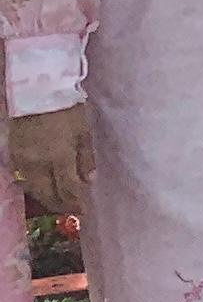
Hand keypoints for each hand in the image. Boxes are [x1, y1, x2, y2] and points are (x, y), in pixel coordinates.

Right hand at [11, 105, 95, 222]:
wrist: (36, 91)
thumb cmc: (66, 108)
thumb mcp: (83, 132)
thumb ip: (86, 158)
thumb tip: (88, 181)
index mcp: (60, 157)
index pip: (68, 189)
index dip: (76, 202)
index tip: (84, 210)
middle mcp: (39, 163)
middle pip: (48, 194)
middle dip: (60, 205)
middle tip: (71, 209)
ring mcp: (23, 159)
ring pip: (33, 188)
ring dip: (46, 197)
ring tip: (59, 201)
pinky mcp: (13, 154)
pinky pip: (24, 177)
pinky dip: (35, 186)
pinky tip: (43, 186)